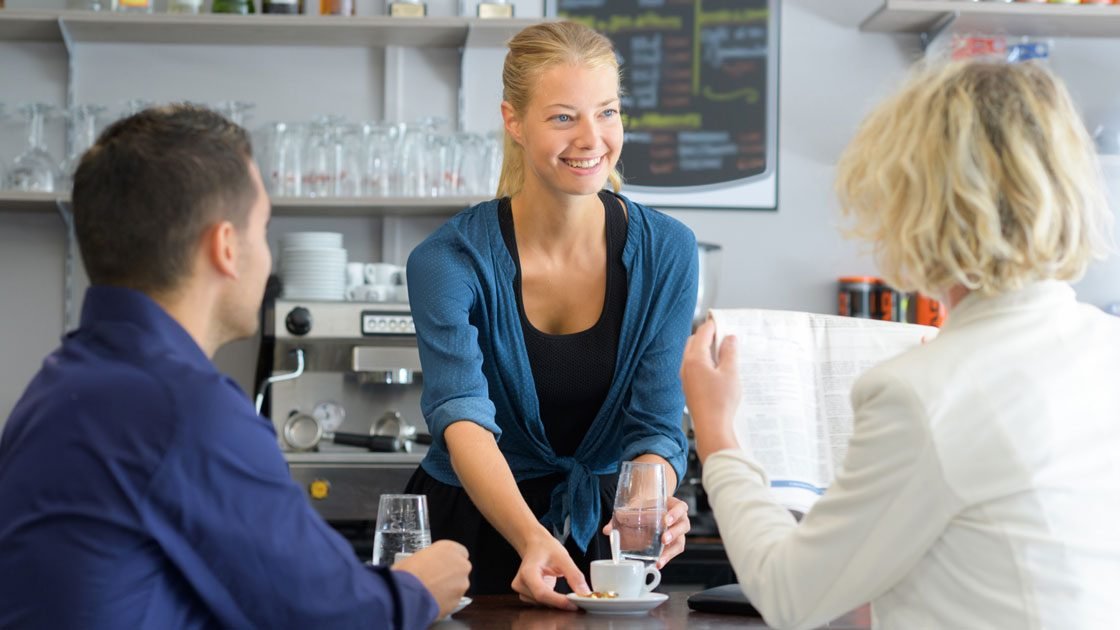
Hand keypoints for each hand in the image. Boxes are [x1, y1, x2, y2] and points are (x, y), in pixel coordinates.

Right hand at [393, 540, 470, 618]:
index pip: (458, 552)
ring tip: (431, 592)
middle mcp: (460, 564)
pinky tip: (432, 601)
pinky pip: (453, 600)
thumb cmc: (408, 573)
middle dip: (450, 574)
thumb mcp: (415, 557)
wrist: (407, 595)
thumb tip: (423, 565)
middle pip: (460, 569)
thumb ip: (428, 559)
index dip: (447, 560)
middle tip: (434, 579)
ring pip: (458, 586)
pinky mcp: (458, 601)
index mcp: (450, 548)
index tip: (440, 564)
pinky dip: (445, 601)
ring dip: (448, 588)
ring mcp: (461, 584)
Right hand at [511, 533, 588, 609]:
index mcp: (527, 572)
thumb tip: (584, 593)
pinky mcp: (526, 595)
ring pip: (543, 604)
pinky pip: (542, 603)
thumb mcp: (563, 557)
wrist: (535, 545)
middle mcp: (520, 583)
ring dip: (557, 602)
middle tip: (578, 600)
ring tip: (568, 595)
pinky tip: (559, 594)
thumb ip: (574, 576)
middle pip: (542, 600)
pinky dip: (553, 601)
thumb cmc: (545, 548)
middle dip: (561, 602)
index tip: (574, 603)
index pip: (541, 593)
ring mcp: (521, 590)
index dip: (558, 601)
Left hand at [601, 496, 689, 569]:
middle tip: (663, 539)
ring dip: (671, 550)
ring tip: (660, 558)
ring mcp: (678, 533)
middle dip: (674, 533)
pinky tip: (658, 564)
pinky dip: (666, 558)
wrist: (651, 509)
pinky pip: (674, 552)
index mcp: (674, 506)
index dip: (675, 513)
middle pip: (683, 526)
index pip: (681, 507)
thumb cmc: (648, 507)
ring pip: (681, 542)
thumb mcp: (638, 506)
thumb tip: (607, 530)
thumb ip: (623, 516)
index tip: (665, 520)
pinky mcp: (674, 544)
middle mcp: (680, 519)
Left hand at [681, 319, 741, 463]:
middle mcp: (686, 366)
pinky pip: (695, 368)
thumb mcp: (730, 373)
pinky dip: (705, 362)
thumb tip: (729, 338)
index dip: (714, 324)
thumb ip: (729, 352)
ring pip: (693, 355)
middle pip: (694, 342)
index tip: (723, 320)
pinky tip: (718, 369)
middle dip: (708, 336)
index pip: (703, 333)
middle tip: (725, 335)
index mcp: (695, 358)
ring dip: (706, 350)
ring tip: (724, 352)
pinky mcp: (689, 388)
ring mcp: (686, 378)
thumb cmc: (720, 402)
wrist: (711, 428)